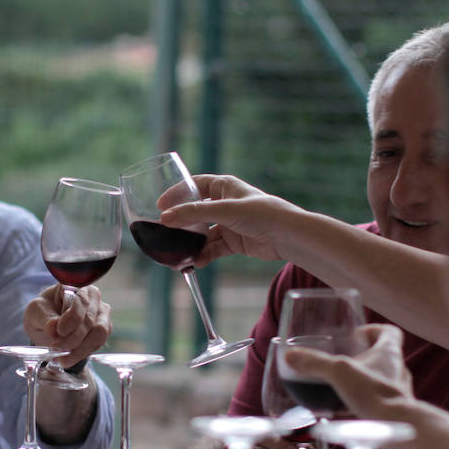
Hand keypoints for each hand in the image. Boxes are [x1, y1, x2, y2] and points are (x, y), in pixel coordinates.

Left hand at [24, 284, 111, 369]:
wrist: (49, 326)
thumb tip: (53, 328)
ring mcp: (101, 313)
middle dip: (73, 338)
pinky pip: (99, 342)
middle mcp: (92, 297)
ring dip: (80, 348)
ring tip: (63, 358)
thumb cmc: (42, 313)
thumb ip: (44, 318)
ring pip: (99, 332)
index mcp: (75, 285)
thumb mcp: (35, 312)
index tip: (59, 332)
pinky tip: (70, 358)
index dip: (72, 317)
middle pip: (90, 319)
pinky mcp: (104, 329)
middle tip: (57, 350)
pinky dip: (84, 352)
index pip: (80, 300)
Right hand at [159, 174, 306, 267]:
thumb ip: (194, 215)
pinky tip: (196, 263)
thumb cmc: (261, 213)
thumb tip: (165, 219)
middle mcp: (226, 203)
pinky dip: (204, 255)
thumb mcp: (224, 210)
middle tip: (165, 232)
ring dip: (192, 244)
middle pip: (196, 212)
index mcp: (224, 187)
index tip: (160, 206)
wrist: (287, 236)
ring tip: (178, 254)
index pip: (194, 185)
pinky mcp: (235, 242)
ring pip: (203, 234)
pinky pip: (213, 249)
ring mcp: (230, 224)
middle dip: (182, 223)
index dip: (177, 193)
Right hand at [280, 324, 415, 421]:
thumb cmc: (373, 393)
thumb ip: (315, 363)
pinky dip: (364, 404)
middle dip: (363, 358)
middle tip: (343, 361)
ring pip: (381, 381)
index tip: (357, 335)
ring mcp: (398, 392)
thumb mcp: (338, 372)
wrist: (394, 427)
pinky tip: (346, 411)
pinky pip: (379, 403)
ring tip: (342, 387)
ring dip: (364, 382)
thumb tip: (290, 356)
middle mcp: (398, 371)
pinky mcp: (394, 412)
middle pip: (383, 357)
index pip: (390, 332)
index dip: (374, 330)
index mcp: (389, 353)